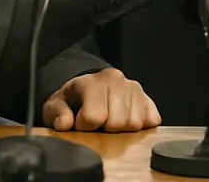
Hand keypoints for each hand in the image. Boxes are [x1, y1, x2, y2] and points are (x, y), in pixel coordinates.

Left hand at [43, 68, 160, 132]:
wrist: (90, 86)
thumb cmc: (73, 99)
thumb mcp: (56, 104)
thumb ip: (56, 112)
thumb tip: (65, 123)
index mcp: (94, 82)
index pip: (94, 116)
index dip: (85, 126)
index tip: (81, 122)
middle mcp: (117, 80)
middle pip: (118, 122)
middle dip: (105, 129)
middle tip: (99, 123)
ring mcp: (134, 88)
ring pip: (135, 123)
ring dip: (122, 129)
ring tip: (111, 121)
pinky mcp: (147, 97)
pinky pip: (152, 119)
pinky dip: (141, 125)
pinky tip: (126, 121)